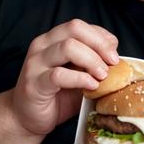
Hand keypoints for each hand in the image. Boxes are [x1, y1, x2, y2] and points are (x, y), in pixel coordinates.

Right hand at [12, 19, 118, 134]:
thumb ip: (93, 62)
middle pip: (74, 29)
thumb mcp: (79, 73)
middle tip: (113, 63)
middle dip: (99, 44)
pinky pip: (59, 75)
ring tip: (103, 76)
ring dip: (92, 60)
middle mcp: (42, 45)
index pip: (80, 26)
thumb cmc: (57, 95)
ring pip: (68, 47)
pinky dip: (80, 79)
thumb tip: (116, 56)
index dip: (101, 37)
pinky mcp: (34, 83)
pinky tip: (91, 86)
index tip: (114, 54)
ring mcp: (36, 63)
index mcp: (53, 39)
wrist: (27, 118)